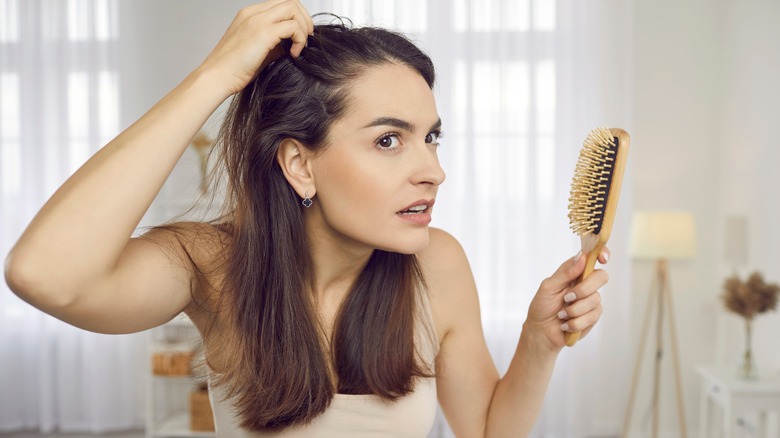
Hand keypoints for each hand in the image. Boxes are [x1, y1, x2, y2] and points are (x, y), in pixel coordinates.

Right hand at [197, 0, 313, 95]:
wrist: (217, 77)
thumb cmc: (233, 69)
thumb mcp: (258, 51)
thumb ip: (275, 44)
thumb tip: (293, 44)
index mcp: (250, 15)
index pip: (282, 4)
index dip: (296, 18)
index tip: (300, 36)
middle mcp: (254, 13)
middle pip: (290, 1)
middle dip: (304, 19)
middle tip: (306, 39)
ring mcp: (258, 21)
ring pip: (293, 8)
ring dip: (303, 28)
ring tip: (299, 48)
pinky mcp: (263, 33)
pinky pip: (293, 27)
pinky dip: (299, 40)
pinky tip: (293, 54)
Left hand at [524, 248, 609, 351]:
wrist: (542, 332)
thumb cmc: (542, 306)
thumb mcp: (548, 287)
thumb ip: (566, 273)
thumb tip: (582, 256)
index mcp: (574, 272)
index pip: (592, 257)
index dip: (601, 254)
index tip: (602, 259)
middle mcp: (585, 283)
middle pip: (601, 277)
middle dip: (584, 289)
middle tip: (567, 297)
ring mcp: (591, 300)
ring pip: (595, 299)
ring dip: (574, 310)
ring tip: (561, 315)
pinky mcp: (593, 316)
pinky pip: (592, 316)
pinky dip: (575, 322)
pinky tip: (566, 324)